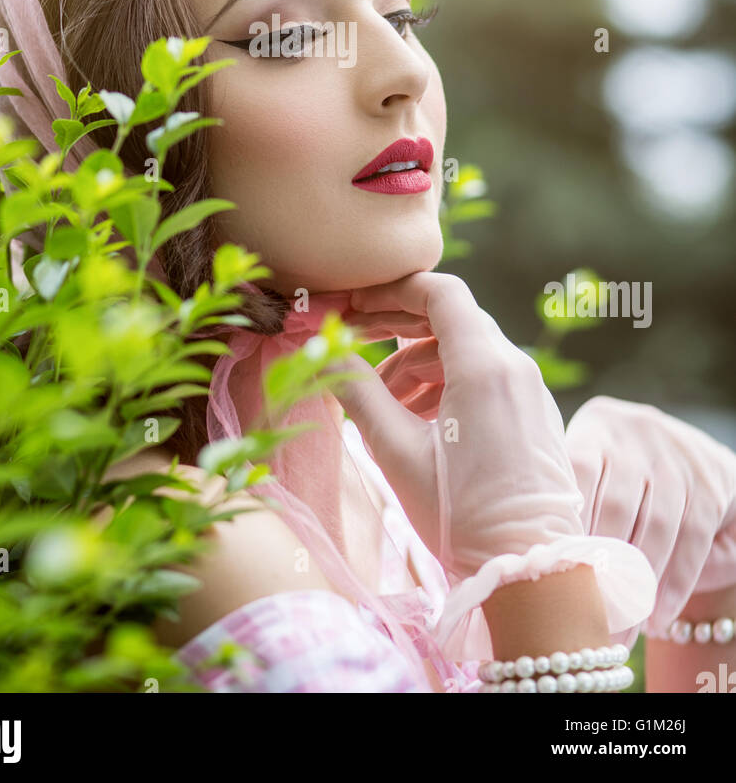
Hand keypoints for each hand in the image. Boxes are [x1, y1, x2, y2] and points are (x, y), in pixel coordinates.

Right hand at [331, 271, 586, 577]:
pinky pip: (487, 378)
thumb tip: (322, 353)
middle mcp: (515, 366)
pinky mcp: (536, 415)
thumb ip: (357, 393)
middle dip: (399, 326)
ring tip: (383, 403)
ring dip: (419, 363)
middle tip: (355, 339)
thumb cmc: (461, 514)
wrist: (529, 569)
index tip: (356, 305)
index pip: (440, 292)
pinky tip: (419, 421)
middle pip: (452, 319)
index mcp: (483, 365)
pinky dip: (447, 384)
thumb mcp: (396, 452)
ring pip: (467, 351)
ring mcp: (531, 391)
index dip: (392, 290)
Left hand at [564, 395, 735, 630]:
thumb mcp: (595, 468)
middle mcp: (638, 435)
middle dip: (599, 569)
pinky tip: (657, 618)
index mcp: (598, 427)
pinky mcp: (710, 488)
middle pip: (615, 506)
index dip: (567, 525)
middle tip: (583, 617)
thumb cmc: (622, 477)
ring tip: (619, 630)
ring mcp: (678, 460)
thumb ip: (565, 498)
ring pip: (656, 528)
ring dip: (638, 586)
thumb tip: (528, 557)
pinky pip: (692, 541)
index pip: (577, 474)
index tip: (551, 574)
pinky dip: (674, 584)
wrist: (697, 462)